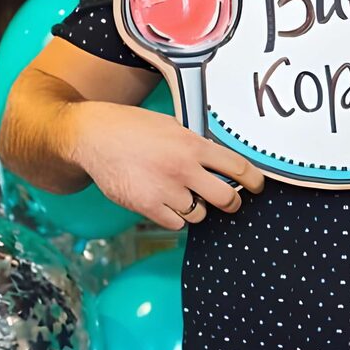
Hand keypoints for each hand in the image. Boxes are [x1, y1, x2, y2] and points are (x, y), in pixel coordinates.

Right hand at [67, 100, 263, 228]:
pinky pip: (176, 224)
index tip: (257, 186)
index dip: (253, 181)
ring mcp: (165, 190)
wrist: (92, 136)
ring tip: (185, 196)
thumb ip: (196, 144)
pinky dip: (176, 218)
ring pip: (200, 214)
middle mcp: (183, 169)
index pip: (238, 168)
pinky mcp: (146, 206)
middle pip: (226, 199)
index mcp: (193, 145)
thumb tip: (221, 161)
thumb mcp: (172, 126)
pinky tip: (167, 203)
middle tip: (229, 200)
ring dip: (198, 209)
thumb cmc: (133, 128)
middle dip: (232, 202)